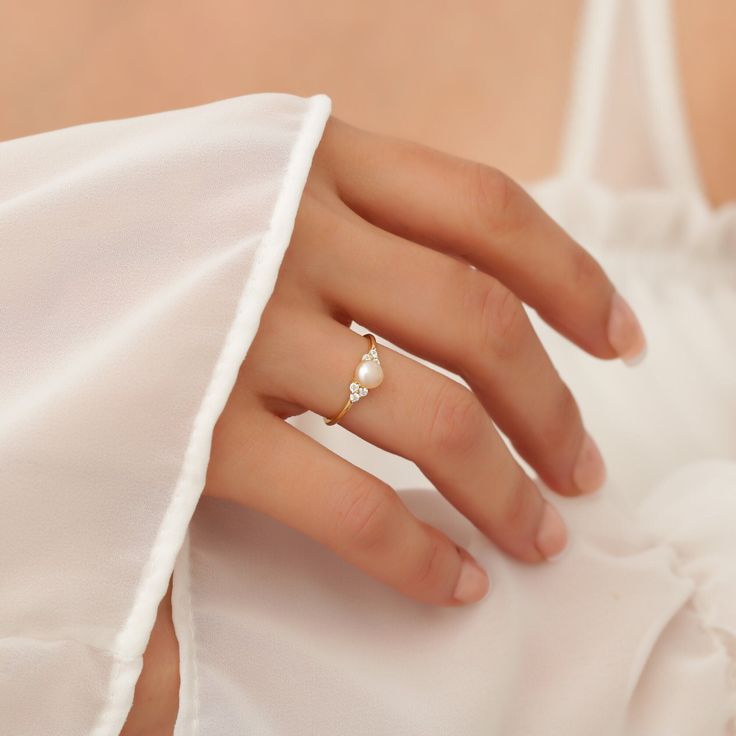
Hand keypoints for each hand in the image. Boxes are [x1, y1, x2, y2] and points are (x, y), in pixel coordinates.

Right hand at [204, 115, 645, 605]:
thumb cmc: (138, 238)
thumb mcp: (243, 184)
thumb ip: (343, 215)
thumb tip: (469, 286)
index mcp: (311, 158)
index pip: (487, 208)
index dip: (573, 275)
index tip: (619, 340)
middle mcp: (288, 229)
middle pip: (478, 320)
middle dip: (550, 405)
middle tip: (583, 468)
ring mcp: (243, 325)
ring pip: (429, 415)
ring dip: (505, 486)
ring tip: (538, 535)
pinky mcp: (194, 426)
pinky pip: (345, 500)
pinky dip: (414, 549)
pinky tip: (449, 579)